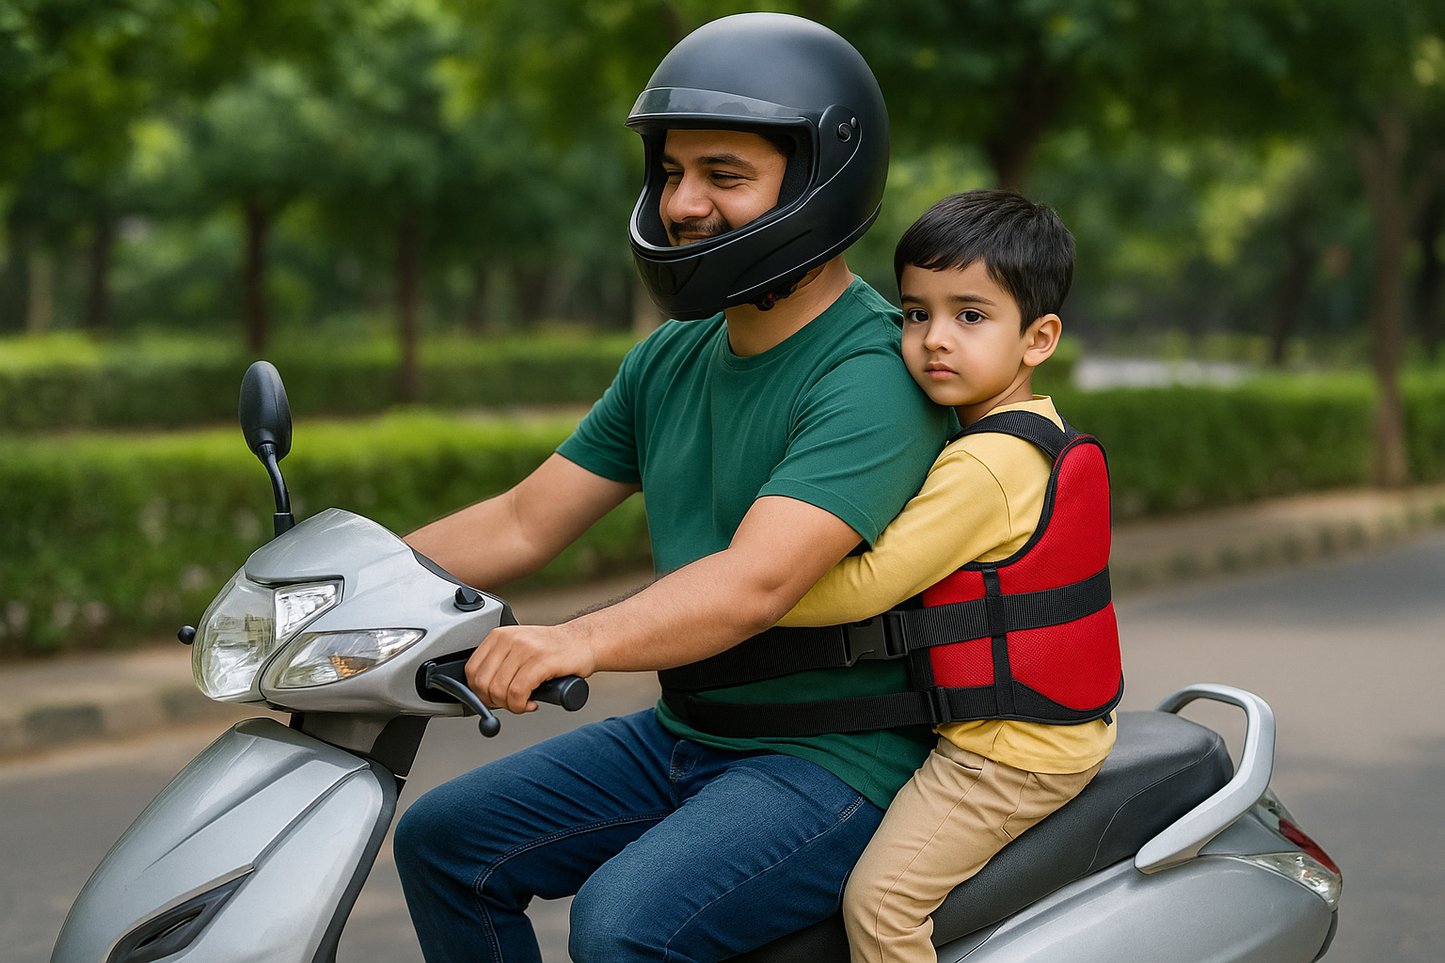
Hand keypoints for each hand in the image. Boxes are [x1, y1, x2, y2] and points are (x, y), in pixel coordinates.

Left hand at [465, 623, 597, 714]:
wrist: (583, 642)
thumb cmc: (552, 651)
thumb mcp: (518, 650)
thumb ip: (499, 666)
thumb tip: (480, 695)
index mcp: (499, 636)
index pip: (471, 670)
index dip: (478, 692)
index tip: (492, 699)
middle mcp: (510, 639)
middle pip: (483, 683)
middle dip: (494, 702)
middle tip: (510, 703)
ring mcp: (526, 649)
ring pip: (499, 690)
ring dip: (510, 706)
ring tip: (524, 703)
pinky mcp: (542, 661)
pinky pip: (518, 693)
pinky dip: (521, 705)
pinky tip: (532, 703)